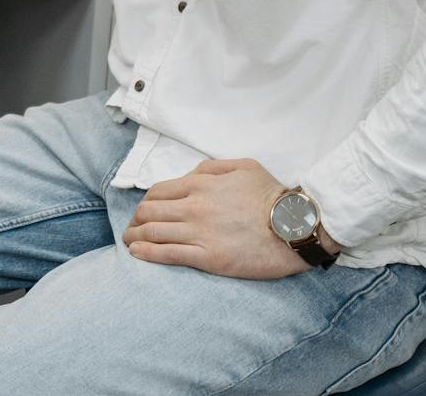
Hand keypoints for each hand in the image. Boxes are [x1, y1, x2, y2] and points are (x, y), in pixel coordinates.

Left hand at [122, 158, 336, 279]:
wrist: (296, 226)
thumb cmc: (273, 196)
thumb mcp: (243, 166)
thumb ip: (212, 168)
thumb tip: (190, 175)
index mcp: (200, 185)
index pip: (158, 192)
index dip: (145, 202)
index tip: (143, 212)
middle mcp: (195, 207)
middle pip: (150, 213)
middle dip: (135, 221)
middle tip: (131, 228)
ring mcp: (200, 233)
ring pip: (154, 233)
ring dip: (135, 237)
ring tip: (129, 242)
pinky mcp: (210, 258)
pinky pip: (169, 254)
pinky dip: (147, 254)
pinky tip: (137, 254)